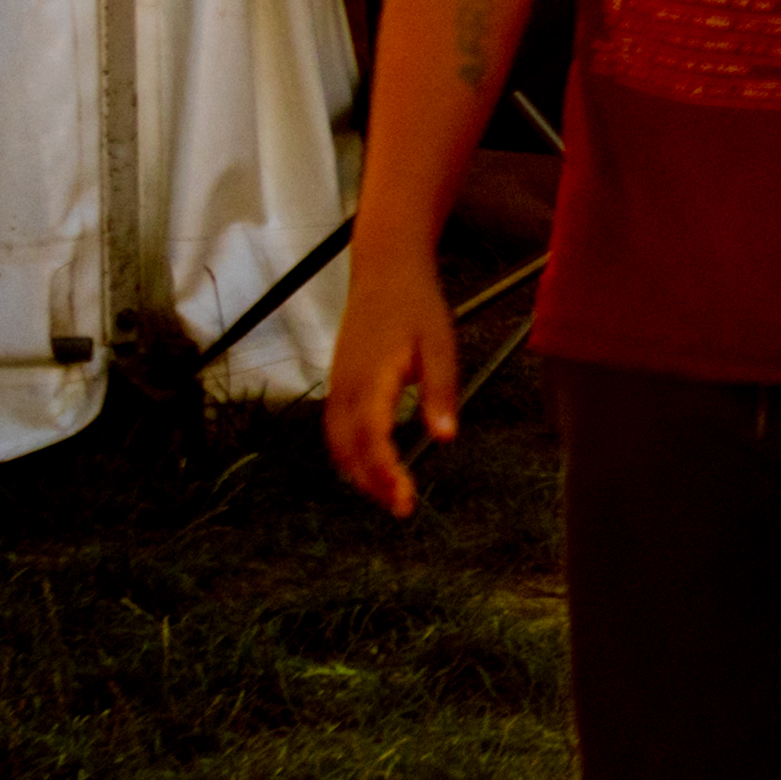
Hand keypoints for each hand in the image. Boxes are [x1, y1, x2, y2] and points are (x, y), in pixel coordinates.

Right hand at [323, 258, 459, 515]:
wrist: (384, 271)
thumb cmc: (417, 308)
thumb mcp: (441, 346)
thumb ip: (441, 392)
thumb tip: (445, 438)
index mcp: (371, 377)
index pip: (371, 437)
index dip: (384, 472)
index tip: (405, 498)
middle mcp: (345, 386)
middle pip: (349, 449)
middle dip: (373, 483)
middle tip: (403, 508)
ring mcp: (336, 385)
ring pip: (337, 444)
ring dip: (360, 474)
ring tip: (391, 496)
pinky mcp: (338, 384)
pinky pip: (336, 430)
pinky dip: (350, 456)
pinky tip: (373, 469)